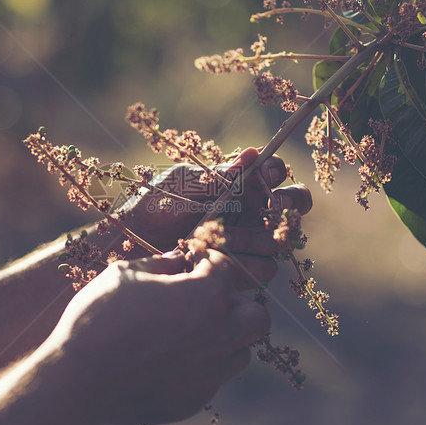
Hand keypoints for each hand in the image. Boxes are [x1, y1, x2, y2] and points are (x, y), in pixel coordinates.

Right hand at [46, 250, 269, 424]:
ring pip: (241, 351)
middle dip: (238, 303)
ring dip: (225, 337)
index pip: (227, 268)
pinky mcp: (193, 400)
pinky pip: (213, 379)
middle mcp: (217, 336)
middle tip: (207, 299)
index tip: (192, 262)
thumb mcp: (125, 275)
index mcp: (204, 297)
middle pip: (257, 316)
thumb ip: (160, 264)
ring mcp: (208, 373)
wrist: (76, 381)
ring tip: (192, 330)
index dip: (208, 260)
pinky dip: (201, 366)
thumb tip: (178, 260)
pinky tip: (169, 359)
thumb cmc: (97, 318)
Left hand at [120, 148, 312, 284]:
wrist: (132, 243)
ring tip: (220, 239)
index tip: (266, 175)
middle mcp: (252, 211)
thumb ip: (220, 175)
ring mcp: (250, 243)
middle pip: (293, 206)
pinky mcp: (242, 270)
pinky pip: (263, 269)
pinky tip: (215, 259)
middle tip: (271, 207)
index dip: (277, 171)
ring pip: (278, 241)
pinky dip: (244, 264)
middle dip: (288, 204)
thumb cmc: (156, 204)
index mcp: (241, 183)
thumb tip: (253, 153)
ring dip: (253, 239)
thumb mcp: (185, 184)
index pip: (275, 171)